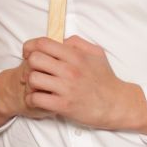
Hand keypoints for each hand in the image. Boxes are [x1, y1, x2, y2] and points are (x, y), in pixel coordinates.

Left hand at [22, 36, 146, 133]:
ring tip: (36, 87)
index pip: (42, 44)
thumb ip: (77, 43)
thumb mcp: (96, 53)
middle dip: (29, 65)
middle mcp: (69, 70)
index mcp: (75, 56)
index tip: (30, 55)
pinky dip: (32, 99)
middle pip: (34, 60)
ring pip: (33, 79)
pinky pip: (36, 99)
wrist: (117, 104)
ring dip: (29, 84)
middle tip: (32, 72)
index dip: (30, 48)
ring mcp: (66, 88)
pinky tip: (38, 99)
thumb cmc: (105, 79)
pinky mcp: (64, 106)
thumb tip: (60, 40)